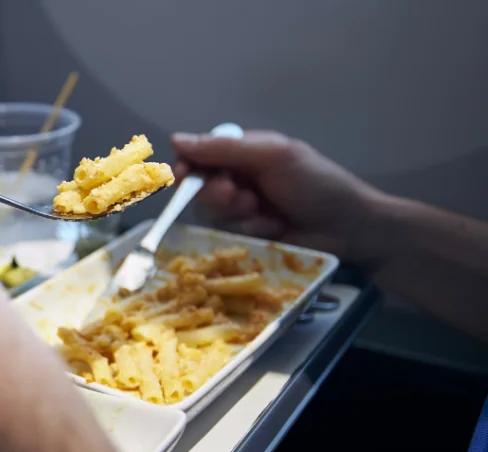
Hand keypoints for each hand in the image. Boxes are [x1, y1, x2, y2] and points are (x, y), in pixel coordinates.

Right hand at [171, 130, 383, 267]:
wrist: (350, 229)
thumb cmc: (317, 184)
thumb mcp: (274, 156)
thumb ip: (225, 148)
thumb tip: (174, 140)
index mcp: (243, 154)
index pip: (198, 156)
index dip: (187, 166)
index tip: (185, 176)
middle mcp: (237, 181)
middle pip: (198, 188)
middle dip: (215, 194)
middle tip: (240, 196)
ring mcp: (240, 212)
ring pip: (210, 214)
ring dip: (234, 214)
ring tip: (263, 213)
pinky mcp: (245, 238)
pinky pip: (226, 236)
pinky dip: (247, 231)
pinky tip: (272, 230)